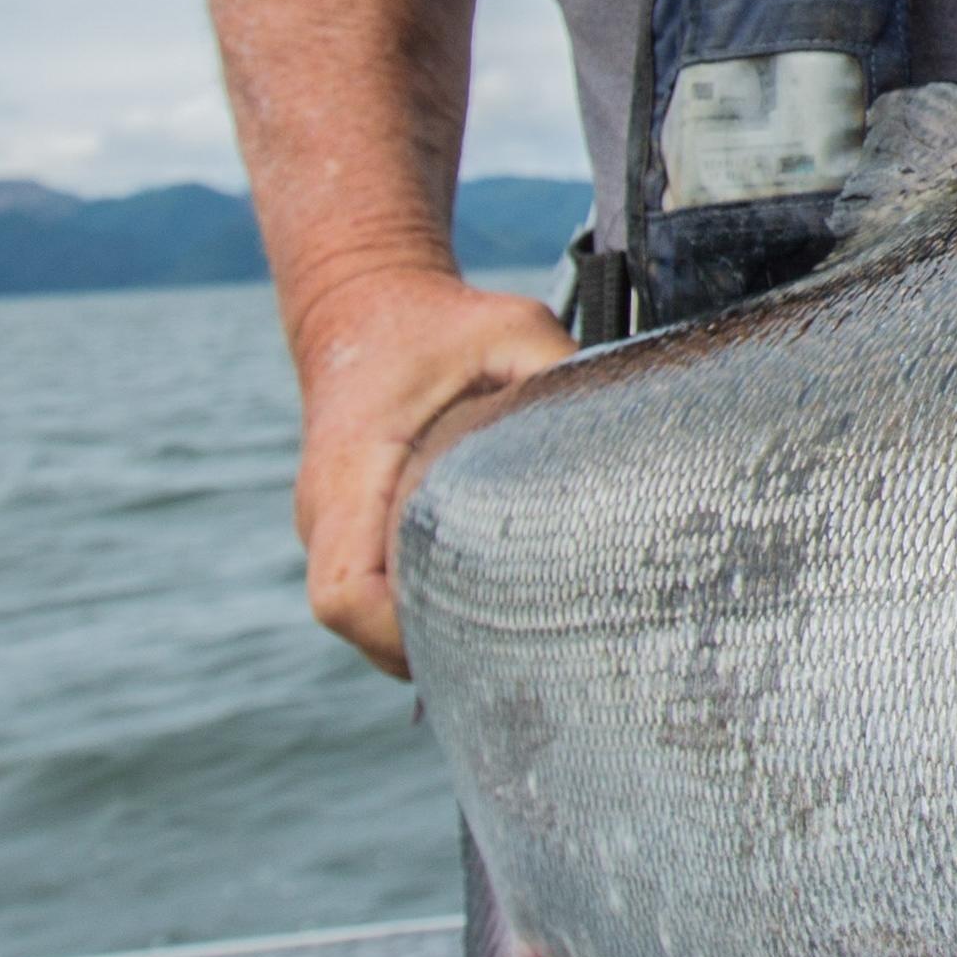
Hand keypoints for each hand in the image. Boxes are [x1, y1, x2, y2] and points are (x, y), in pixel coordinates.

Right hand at [286, 265, 575, 674]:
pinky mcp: (353, 534)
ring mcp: (331, 530)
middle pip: (360, 630)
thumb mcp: (508, 327)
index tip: (473, 629)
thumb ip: (560, 372)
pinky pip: (380, 601)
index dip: (399, 633)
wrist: (365, 304)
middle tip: (530, 648)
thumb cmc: (437, 321)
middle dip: (434, 651)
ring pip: (369, 625)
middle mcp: (324, 516)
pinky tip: (495, 607)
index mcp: (346, 475)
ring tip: (520, 635)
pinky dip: (424, 615)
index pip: (343, 595)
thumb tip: (632, 423)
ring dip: (430, 638)